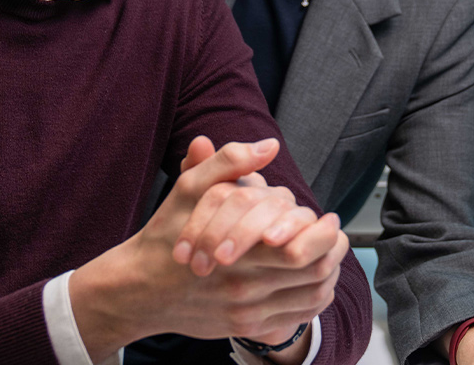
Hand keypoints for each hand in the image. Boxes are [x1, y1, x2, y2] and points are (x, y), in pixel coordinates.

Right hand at [69, 137, 346, 361]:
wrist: (137, 290)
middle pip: (312, 274)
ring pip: (308, 299)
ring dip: (327, 274)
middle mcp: (245, 289)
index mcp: (237, 253)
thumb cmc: (165, 234)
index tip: (329, 217)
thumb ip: (229, 162)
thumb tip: (268, 145)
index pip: (300, 251)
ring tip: (329, 253)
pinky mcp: (244, 328)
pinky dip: (312, 300)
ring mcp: (246, 313)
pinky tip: (312, 280)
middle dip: (333, 251)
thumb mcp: (189, 189)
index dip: (324, 234)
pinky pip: (294, 319)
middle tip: (335, 232)